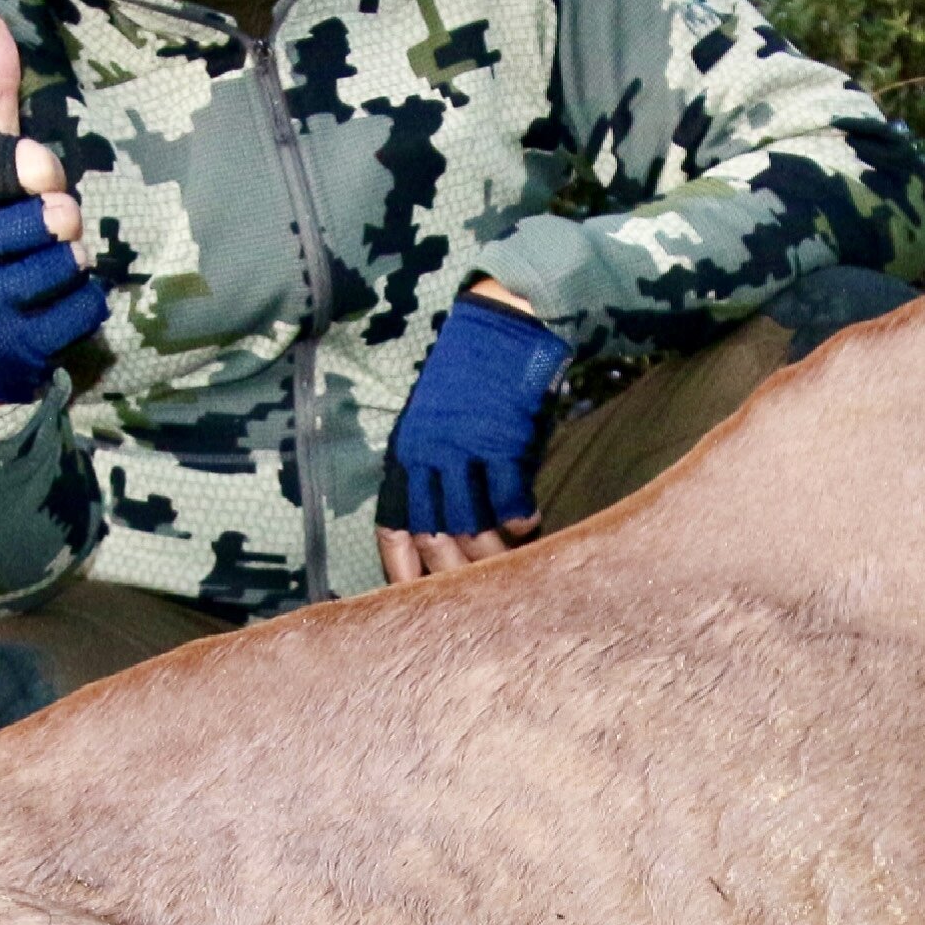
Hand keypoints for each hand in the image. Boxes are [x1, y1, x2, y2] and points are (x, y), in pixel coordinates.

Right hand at [0, 10, 99, 410]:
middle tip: (37, 236)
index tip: (41, 174)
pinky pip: (86, 306)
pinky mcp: (14, 348)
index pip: (9, 163)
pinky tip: (47, 310)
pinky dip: (82, 306)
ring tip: (37, 273)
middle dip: (62, 224)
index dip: (39, 169)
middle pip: (54, 216)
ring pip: (73, 262)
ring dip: (73, 265)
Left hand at [376, 287, 565, 582]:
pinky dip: (519, 521)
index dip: (402, 570)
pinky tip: (531, 529)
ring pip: (472, 526)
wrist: (502, 322)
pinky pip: (507, 498)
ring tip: (510, 570)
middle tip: (477, 597)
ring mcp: (462, 448)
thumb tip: (452, 527)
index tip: (414, 603)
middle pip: (434, 537)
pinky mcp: (499, 439)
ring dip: (493, 555)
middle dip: (454, 574)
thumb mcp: (437, 422)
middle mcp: (427, 455)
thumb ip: (438, 472)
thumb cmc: (474, 374)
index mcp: (406, 453)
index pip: (394, 527)